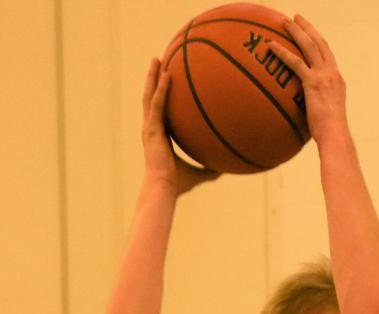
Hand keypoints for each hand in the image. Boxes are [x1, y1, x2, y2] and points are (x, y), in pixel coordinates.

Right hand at [140, 59, 219, 194]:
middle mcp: (152, 129)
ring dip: (153, 77)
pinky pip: (157, 104)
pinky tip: (167, 74)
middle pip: (151, 98)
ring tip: (157, 59)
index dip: (161, 96)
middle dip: (153, 79)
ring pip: (149, 96)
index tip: (166, 83)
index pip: (160, 112)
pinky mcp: (151, 129)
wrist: (164, 189)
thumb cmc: (178, 185)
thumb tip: (228, 169)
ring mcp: (149, 128)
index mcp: (160, 137)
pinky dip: (161, 89)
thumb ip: (211, 169)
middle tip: (158, 61)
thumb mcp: (200, 174)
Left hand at [266, 15, 346, 145]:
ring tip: (284, 21)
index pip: (327, 54)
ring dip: (295, 31)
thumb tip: (305, 114)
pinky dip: (282, 52)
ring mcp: (324, 76)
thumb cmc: (329, 135)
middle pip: (319, 43)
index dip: (318, 41)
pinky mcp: (313, 83)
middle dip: (307, 28)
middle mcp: (332, 73)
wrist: (336, 137)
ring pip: (309, 46)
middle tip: (296, 17)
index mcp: (336, 80)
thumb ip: (317, 107)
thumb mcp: (325, 116)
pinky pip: (295, 62)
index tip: (309, 32)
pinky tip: (270, 45)